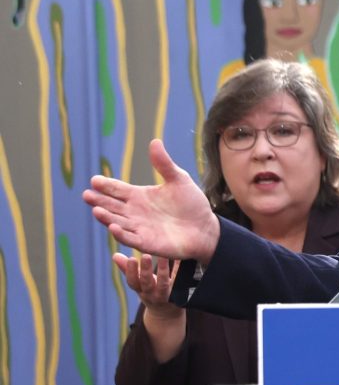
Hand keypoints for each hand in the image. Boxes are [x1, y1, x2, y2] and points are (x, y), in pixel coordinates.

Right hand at [83, 140, 220, 261]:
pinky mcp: (146, 242)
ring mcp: (139, 228)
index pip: (117, 189)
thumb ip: (164, 164)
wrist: (206, 228)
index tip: (94, 180)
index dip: (106, 185)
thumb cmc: (192, 204)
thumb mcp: (179, 180)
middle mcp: (134, 212)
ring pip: (117, 221)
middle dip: (99, 200)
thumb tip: (155, 141)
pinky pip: (130, 238)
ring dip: (106, 217)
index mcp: (139, 196)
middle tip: (87, 195)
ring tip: (97, 210)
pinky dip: (121, 234)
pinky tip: (114, 227)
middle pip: (111, 205)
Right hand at [117, 252, 180, 318]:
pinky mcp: (177, 296)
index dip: (130, 271)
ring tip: (164, 257)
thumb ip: (129, 270)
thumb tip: (115, 255)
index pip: (132, 282)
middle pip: (146, 283)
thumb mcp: (138, 283)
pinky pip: (178, 285)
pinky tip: (181, 261)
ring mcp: (164, 296)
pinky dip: (180, 273)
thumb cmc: (151, 292)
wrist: (166, 314)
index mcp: (140, 290)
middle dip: (145, 270)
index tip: (131, 259)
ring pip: (163, 285)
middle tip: (146, 256)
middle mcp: (151, 295)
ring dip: (163, 271)